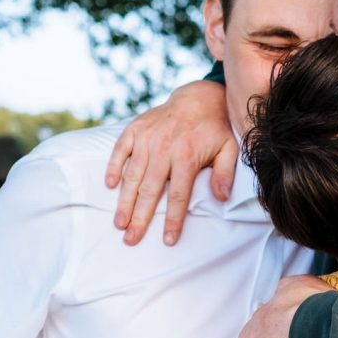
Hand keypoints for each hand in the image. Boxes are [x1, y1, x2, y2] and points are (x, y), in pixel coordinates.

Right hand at [104, 80, 237, 246]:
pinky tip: (108, 186)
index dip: (173, 219)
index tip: (168, 240)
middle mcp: (164, 148)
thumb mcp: (229, 149)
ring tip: (119, 223)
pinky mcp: (134, 129)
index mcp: (187, 156)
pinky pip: (120, 150)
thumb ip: (225, 173)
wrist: (198, 98)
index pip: (178, 195)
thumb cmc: (215, 129)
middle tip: (131, 239)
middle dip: (140, 217)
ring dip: (124, 200)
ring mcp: (146, 138)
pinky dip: (112, 167)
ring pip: (132, 175)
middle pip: (150, 190)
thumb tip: (221, 198)